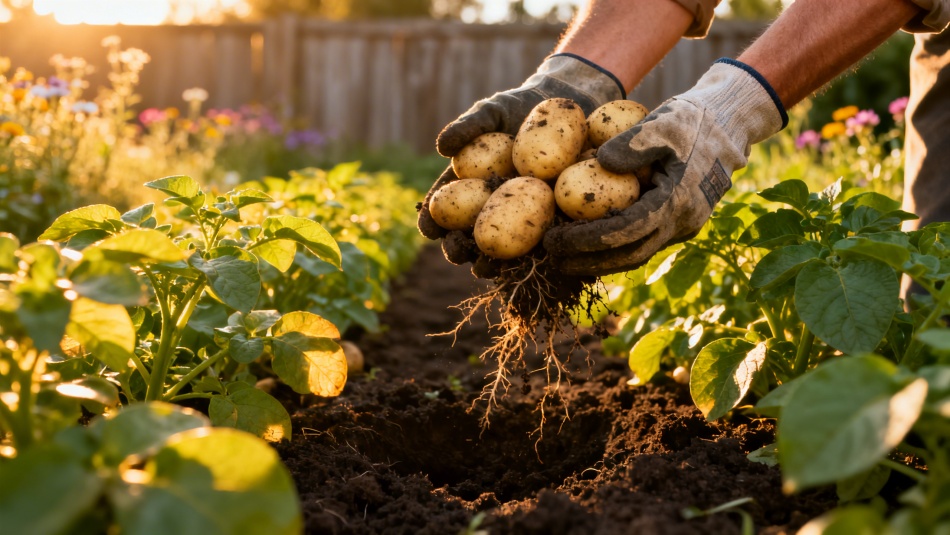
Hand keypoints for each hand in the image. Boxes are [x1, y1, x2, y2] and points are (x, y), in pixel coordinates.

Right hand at [419, 54, 624, 270]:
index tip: (428, 230)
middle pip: (467, 236)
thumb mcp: (493, 111)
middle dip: (457, 250)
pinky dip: (531, 258)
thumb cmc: (522, 107)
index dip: (432, 222)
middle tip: (457, 252)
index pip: (444, 208)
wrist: (569, 106)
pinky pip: (539, 244)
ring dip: (489, 264)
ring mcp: (520, 219)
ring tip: (487, 268)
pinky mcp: (551, 223)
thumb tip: (441, 147)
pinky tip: (528, 265)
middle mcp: (491, 207)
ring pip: (500, 249)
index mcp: (469, 185)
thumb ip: (468, 126)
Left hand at [544, 60, 787, 275]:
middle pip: (628, 255)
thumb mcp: (664, 122)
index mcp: (677, 201)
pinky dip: (613, 248)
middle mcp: (681, 224)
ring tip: (562, 257)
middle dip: (587, 261)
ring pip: (636, 255)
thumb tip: (597, 160)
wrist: (728, 126)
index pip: (624, 232)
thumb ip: (633, 143)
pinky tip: (585, 243)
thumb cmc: (692, 119)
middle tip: (550, 257)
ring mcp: (682, 228)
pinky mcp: (677, 225)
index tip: (553, 239)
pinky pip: (642, 243)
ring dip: (599, 261)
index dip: (585, 240)